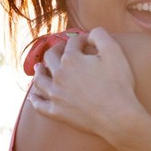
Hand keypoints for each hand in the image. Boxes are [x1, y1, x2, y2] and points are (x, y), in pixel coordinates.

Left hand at [28, 28, 142, 138]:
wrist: (116, 116)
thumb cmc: (118, 83)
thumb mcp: (114, 51)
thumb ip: (100, 35)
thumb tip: (90, 34)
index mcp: (71, 59)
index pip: (72, 43)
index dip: (81, 39)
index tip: (87, 40)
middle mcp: (58, 75)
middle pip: (50, 58)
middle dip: (56, 50)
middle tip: (61, 48)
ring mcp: (55, 95)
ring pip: (40, 80)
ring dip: (39, 71)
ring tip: (39, 67)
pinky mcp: (57, 112)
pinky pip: (40, 105)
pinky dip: (35, 99)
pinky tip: (33, 96)